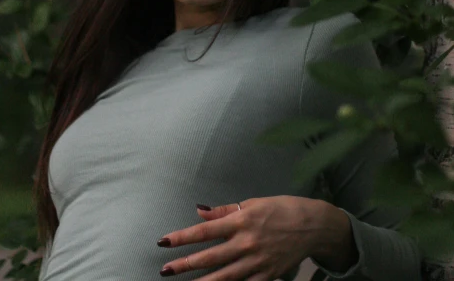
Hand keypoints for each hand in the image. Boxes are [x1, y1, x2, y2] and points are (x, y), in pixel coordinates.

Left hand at [156, 195, 336, 279]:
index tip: (163, 242)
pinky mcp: (267, 276)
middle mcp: (246, 243)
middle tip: (165, 270)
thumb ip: (224, 211)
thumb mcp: (253, 203)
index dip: (182, 236)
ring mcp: (257, 262)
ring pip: (224, 277)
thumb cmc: (281, 209)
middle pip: (210, 257)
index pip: (205, 230)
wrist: (312, 225)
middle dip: (185, 264)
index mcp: (241, 221)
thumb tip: (199, 211)